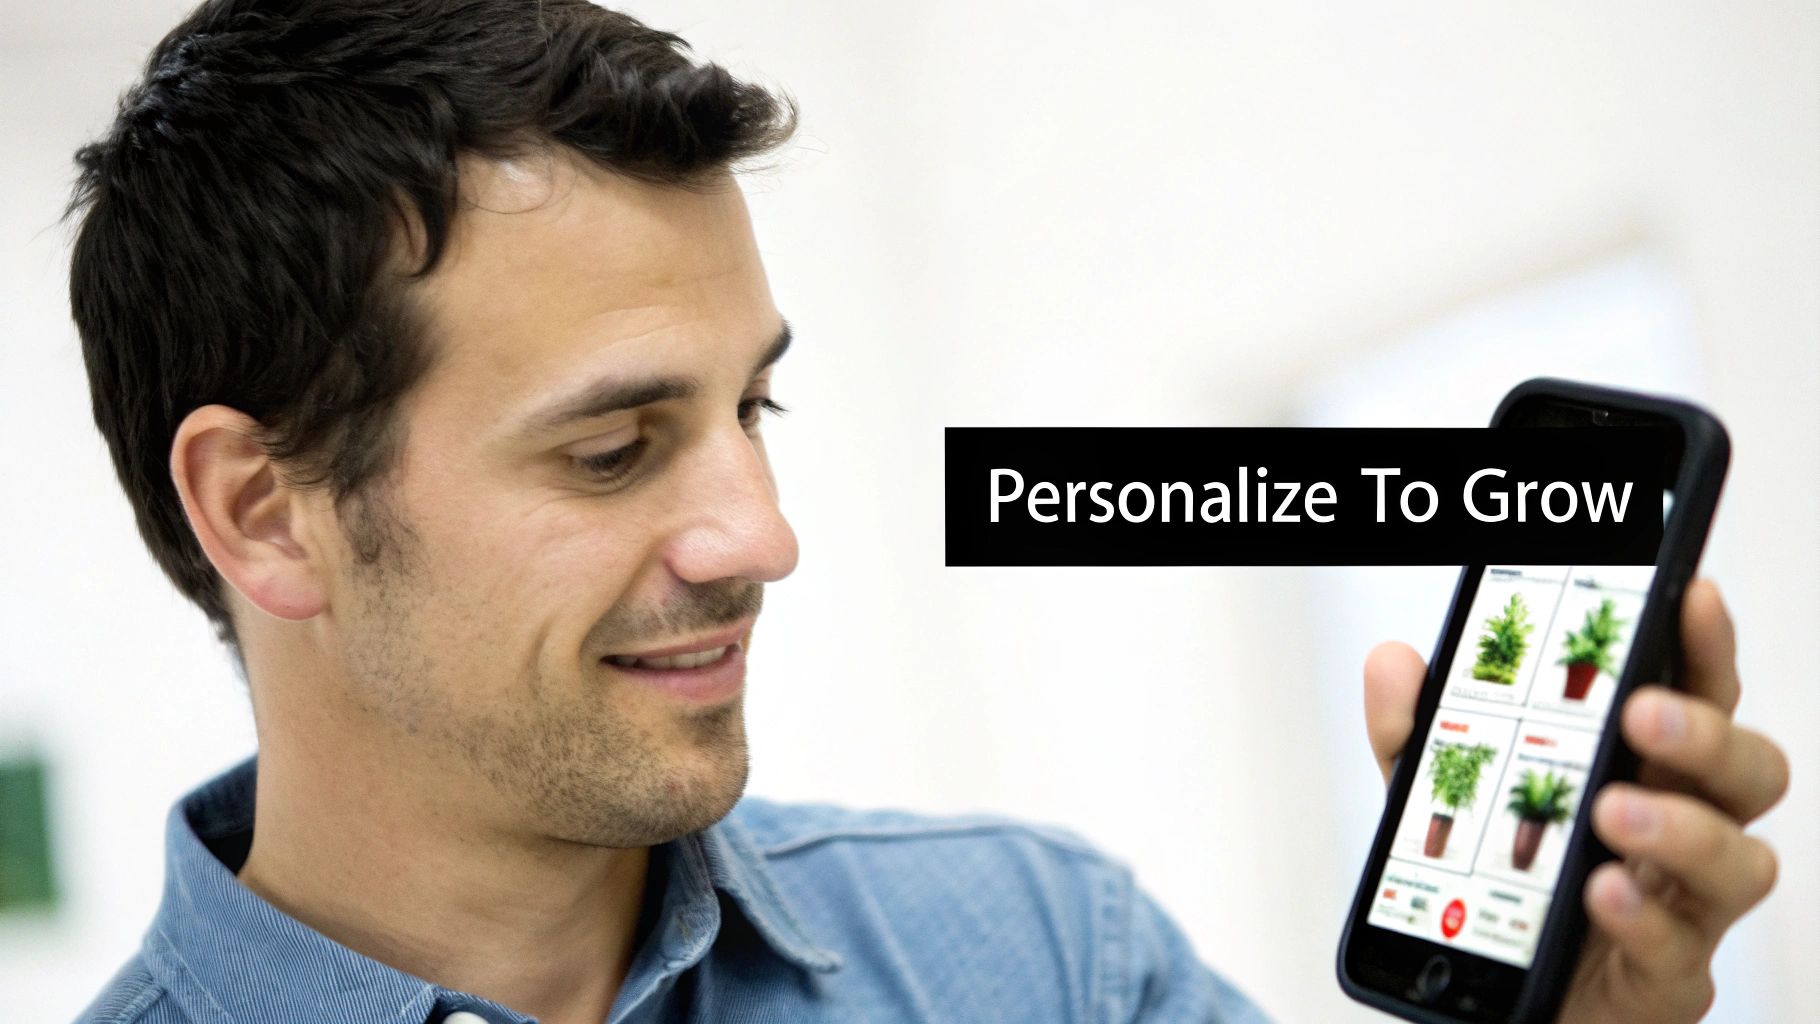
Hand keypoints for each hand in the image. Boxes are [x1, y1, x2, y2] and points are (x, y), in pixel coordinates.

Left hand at [1363, 578, 1787, 1021]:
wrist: (1480, 1002)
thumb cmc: (1491, 889)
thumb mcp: (1432, 799)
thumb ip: (1415, 733)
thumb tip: (1394, 661)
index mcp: (1641, 769)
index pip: (1695, 693)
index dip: (1702, 644)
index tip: (1691, 594)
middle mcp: (1682, 831)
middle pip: (1748, 770)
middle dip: (1705, 732)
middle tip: (1640, 712)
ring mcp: (1684, 909)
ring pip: (1742, 862)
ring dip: (1682, 829)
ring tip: (1609, 811)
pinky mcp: (1665, 982)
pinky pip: (1683, 952)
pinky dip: (1641, 918)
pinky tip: (1599, 892)